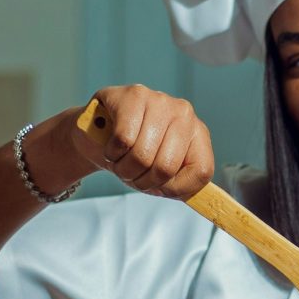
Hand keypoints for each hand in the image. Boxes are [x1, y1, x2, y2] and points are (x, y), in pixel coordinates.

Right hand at [67, 84, 215, 199]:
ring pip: (142, 155)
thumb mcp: (160, 175)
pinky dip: (111, 152)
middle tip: (132, 172)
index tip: (159, 185)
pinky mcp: (133, 95)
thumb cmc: (132, 155)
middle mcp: (184, 113)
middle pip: (166, 168)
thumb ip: (180, 186)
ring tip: (120, 158)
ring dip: (123, 168)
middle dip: (142, 181)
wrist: (96, 133)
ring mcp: (160, 101)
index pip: (201, 172)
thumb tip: (200, 202)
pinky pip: (123, 139)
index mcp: (197, 134)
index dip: (174, 189)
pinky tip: (112, 144)